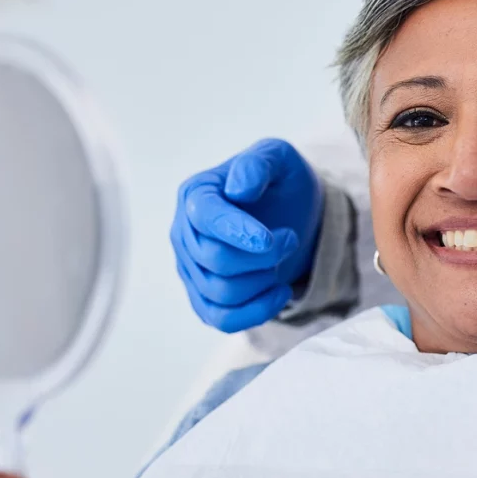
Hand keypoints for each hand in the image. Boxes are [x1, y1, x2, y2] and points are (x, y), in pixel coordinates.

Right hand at [171, 138, 324, 332]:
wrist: (292, 215)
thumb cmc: (281, 183)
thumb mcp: (278, 158)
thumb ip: (258, 163)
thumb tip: (238, 188)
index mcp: (196, 193)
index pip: (204, 217)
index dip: (236, 230)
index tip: (269, 240)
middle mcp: (184, 232)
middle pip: (214, 259)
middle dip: (262, 256)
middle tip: (289, 239)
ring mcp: (191, 268)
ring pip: (220, 292)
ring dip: (263, 281)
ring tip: (282, 260)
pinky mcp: (204, 298)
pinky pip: (222, 319)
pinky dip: (256, 312)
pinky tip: (281, 292)